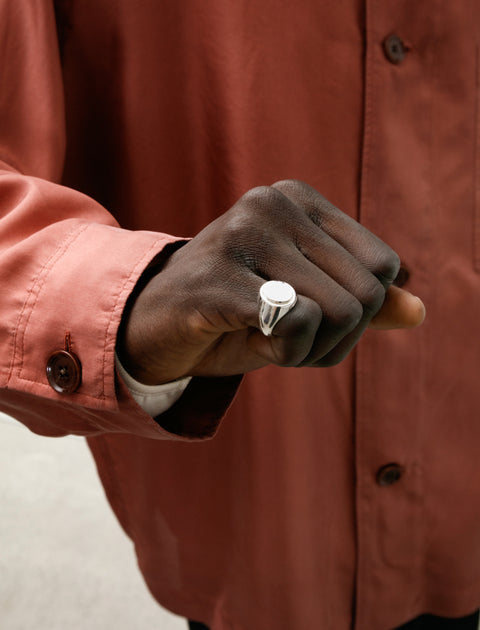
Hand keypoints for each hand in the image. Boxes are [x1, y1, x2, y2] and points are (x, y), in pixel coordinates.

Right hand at [117, 180, 424, 383]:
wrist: (152, 327)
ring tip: (263, 336)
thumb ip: (362, 304)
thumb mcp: (306, 305)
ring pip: (339, 311)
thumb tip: (420, 311)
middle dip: (337, 339)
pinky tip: (246, 339)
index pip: (383, 267)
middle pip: (367, 294)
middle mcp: (273, 204)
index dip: (360, 314)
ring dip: (310, 351)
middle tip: (285, 337)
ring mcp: (242, 234)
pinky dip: (287, 352)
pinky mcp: (218, 278)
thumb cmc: (234, 314)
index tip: (311, 319)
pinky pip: (297, 324)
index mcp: (299, 200)